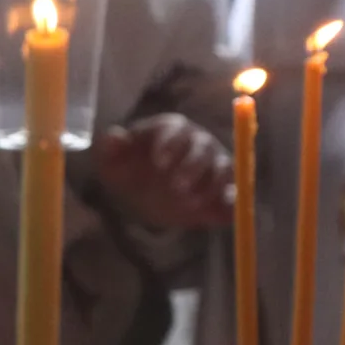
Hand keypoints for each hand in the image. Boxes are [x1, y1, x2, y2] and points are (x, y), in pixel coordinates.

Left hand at [93, 113, 232, 230]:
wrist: (149, 195)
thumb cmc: (131, 173)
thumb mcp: (112, 164)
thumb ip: (108, 150)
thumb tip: (114, 136)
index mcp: (171, 130)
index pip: (175, 128)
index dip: (169, 142)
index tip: (158, 162)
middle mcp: (198, 142)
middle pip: (203, 147)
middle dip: (192, 166)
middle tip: (177, 187)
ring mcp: (216, 164)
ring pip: (224, 169)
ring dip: (210, 187)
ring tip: (189, 205)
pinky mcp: (226, 188)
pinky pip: (236, 193)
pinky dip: (231, 204)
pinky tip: (219, 215)